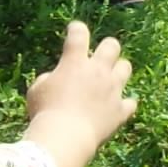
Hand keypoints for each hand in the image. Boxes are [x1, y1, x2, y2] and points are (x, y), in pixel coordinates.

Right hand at [26, 22, 136, 164]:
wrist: (65, 137)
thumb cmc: (45, 112)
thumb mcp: (37, 90)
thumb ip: (48, 79)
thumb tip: (56, 79)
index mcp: (75, 63)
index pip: (78, 35)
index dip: (77, 29)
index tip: (74, 29)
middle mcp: (98, 71)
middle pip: (112, 46)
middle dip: (106, 47)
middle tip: (99, 56)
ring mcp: (112, 90)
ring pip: (126, 67)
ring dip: (119, 70)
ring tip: (111, 77)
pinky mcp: (120, 110)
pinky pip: (130, 102)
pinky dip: (125, 103)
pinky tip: (118, 106)